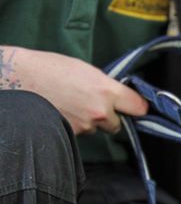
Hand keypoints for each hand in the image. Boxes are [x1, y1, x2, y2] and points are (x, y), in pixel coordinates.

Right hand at [4, 47, 147, 134]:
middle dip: (110, 118)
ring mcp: (86, 125)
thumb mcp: (85, 70)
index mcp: (107, 90)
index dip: (138, 108)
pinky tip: (64, 112)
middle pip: (118, 124)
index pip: (139, 107)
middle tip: (94, 105)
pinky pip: (82, 133)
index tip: (136, 108)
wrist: (18, 79)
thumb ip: (106, 86)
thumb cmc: (50, 69)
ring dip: (91, 122)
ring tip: (72, 105)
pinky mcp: (73, 134)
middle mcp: (100, 110)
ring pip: (98, 129)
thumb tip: (119, 97)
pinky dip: (76, 126)